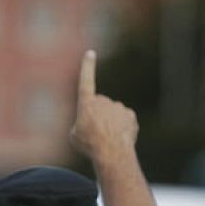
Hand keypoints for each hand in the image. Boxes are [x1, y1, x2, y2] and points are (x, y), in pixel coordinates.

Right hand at [69, 49, 137, 165]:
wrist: (111, 152)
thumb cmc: (90, 145)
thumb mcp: (74, 136)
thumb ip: (80, 125)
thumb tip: (90, 123)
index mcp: (86, 103)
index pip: (86, 80)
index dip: (87, 67)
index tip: (90, 53)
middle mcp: (103, 101)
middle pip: (99, 107)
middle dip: (98, 117)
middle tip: (95, 135)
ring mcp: (118, 107)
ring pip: (113, 114)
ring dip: (110, 124)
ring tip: (107, 139)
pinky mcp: (130, 114)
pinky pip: (124, 120)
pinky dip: (122, 128)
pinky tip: (120, 138)